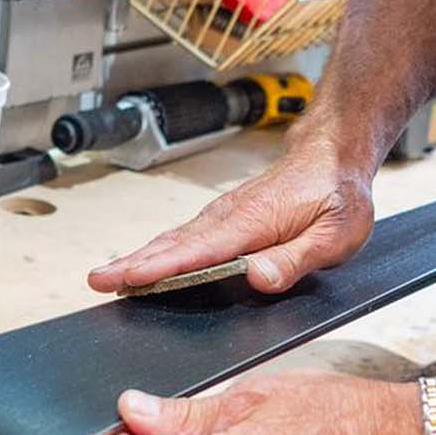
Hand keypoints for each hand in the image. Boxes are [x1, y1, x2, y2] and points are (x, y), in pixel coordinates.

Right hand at [87, 138, 374, 294]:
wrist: (334, 153)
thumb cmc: (338, 195)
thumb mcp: (334, 235)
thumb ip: (295, 259)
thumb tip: (257, 277)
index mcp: (253, 222)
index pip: (200, 250)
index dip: (162, 267)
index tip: (129, 279)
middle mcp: (230, 216)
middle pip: (173, 243)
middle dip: (132, 263)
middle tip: (97, 281)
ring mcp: (224, 214)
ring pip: (174, 238)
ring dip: (139, 257)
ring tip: (108, 277)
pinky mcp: (225, 217)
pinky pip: (185, 236)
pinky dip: (158, 250)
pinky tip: (144, 264)